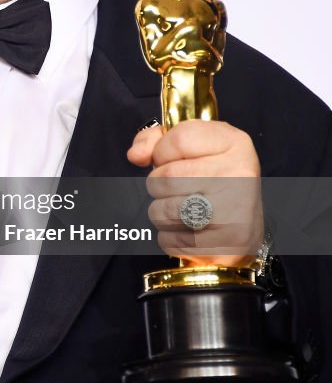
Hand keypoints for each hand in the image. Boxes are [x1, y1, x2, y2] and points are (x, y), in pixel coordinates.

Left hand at [127, 121, 263, 265]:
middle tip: (176, 189)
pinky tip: (189, 231)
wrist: (246, 228)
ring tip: (181, 210)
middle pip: (166, 176)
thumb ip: (155, 140)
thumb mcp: (193, 146)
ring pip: (163, 210)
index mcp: (234, 142)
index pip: (178, 139)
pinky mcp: (224, 243)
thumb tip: (136, 155)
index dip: (162, 152)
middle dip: (158, 184)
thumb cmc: (215, 181)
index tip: (169, 159)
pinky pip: (170, 240)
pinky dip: (170, 238)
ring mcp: (234, 210)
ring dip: (161, 213)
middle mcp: (238, 173)